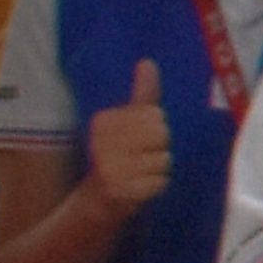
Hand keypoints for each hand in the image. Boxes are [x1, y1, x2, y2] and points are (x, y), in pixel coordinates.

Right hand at [82, 59, 175, 218]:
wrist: (98, 200)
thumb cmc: (121, 155)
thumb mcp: (129, 122)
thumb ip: (142, 94)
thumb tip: (148, 62)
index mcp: (104, 121)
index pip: (154, 114)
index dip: (155, 129)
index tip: (136, 140)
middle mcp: (102, 142)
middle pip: (162, 133)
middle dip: (160, 148)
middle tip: (141, 159)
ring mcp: (109, 167)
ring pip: (164, 159)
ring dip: (159, 169)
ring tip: (139, 173)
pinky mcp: (119, 191)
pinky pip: (160, 182)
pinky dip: (156, 186)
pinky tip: (140, 187)